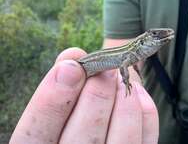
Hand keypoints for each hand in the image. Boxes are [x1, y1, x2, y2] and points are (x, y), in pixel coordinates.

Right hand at [10, 48, 158, 143]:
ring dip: (123, 102)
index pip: (37, 134)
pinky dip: (144, 111)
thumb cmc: (71, 111)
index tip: (70, 67)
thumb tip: (72, 57)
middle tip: (106, 70)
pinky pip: (145, 139)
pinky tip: (134, 93)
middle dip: (97, 96)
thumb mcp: (59, 100)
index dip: (53, 99)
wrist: (96, 129)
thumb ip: (61, 81)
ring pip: (121, 141)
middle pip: (83, 140)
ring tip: (120, 80)